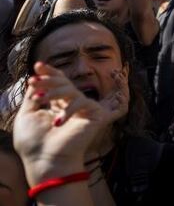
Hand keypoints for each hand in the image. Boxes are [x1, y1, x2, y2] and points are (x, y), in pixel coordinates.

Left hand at [14, 62, 127, 183]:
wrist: (45, 160)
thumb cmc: (34, 142)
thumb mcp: (26, 115)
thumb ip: (33, 96)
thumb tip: (35, 78)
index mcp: (56, 104)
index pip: (57, 82)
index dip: (49, 72)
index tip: (38, 66)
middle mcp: (70, 104)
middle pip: (64, 82)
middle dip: (48, 79)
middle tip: (33, 81)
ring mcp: (82, 109)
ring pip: (71, 90)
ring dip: (54, 91)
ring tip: (39, 99)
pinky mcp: (94, 114)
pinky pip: (82, 103)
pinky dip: (68, 110)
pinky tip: (57, 123)